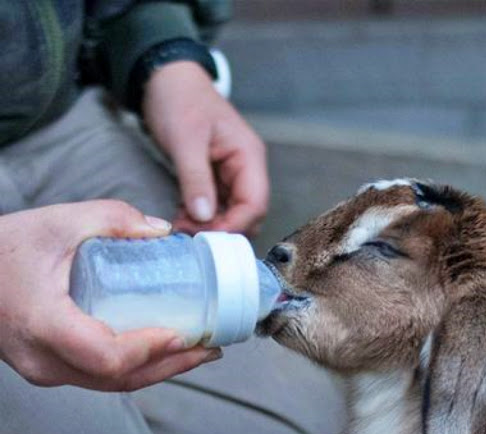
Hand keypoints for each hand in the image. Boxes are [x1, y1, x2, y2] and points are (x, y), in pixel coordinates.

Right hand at [0, 201, 220, 390]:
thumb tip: (162, 231)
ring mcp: (46, 369)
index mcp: (45, 324)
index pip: (107, 355)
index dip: (150, 350)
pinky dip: (136, 368)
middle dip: (172, 366)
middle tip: (209, 348)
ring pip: (112, 383)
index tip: (183, 334)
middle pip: (119, 378)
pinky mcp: (51, 367)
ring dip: (159, 371)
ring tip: (196, 353)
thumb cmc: (0, 251)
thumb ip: (111, 219)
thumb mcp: (57, 222)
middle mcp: (44, 359)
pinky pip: (100, 376)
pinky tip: (161, 353)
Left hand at [142, 60, 268, 235]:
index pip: (254, 204)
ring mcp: (232, 175)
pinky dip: (202, 218)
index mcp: (248, 157)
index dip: (234, 225)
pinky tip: (182, 218)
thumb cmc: (179, 100)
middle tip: (190, 235)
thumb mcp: (185, 139)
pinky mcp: (216, 179)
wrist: (166, 79)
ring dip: (210, 227)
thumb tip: (204, 217)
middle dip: (222, 229)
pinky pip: (216, 208)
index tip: (208, 238)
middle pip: (247, 215)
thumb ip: (195, 179)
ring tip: (182, 228)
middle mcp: (246, 169)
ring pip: (231, 214)